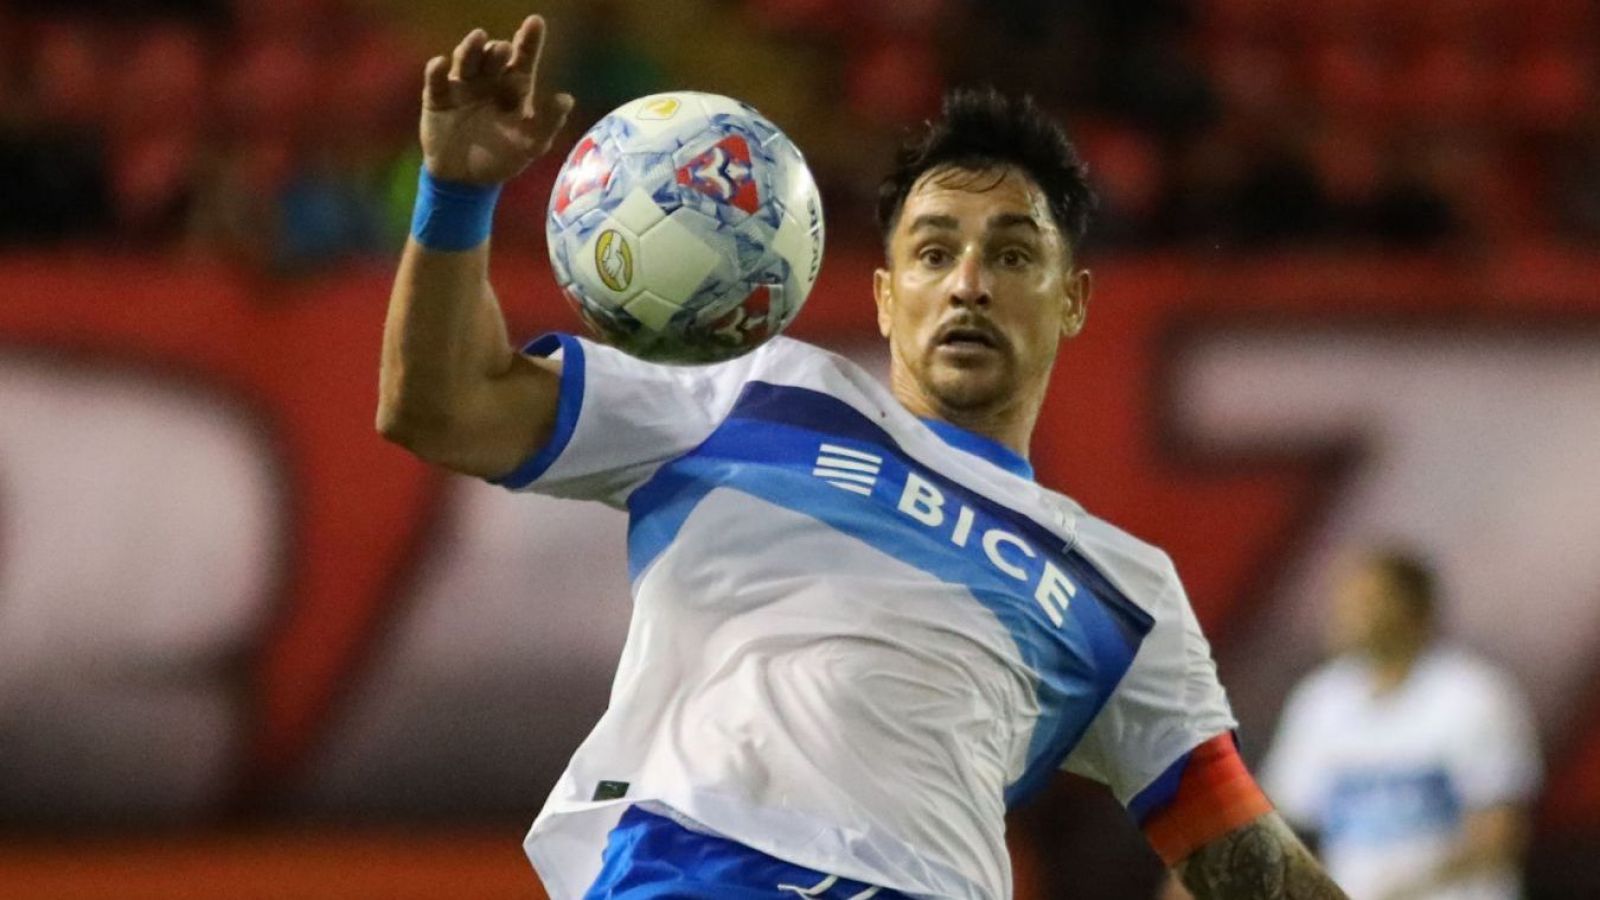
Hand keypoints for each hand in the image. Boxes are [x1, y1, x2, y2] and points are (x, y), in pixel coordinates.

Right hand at [420, 15, 574, 184]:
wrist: (466, 181)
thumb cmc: (502, 159)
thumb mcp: (530, 144)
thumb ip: (548, 122)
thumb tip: (567, 99)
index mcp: (513, 89)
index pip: (522, 61)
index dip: (529, 41)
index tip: (535, 22)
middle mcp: (489, 81)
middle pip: (493, 58)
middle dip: (499, 50)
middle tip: (504, 48)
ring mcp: (462, 87)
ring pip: (466, 61)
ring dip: (471, 49)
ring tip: (479, 38)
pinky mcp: (437, 98)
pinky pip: (436, 81)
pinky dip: (437, 71)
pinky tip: (440, 64)